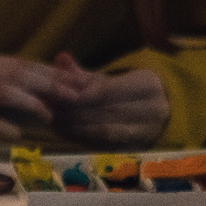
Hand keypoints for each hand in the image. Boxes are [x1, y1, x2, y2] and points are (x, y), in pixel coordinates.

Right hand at [0, 53, 91, 151]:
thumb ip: (3, 83)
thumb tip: (47, 85)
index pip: (21, 63)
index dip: (52, 72)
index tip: (78, 82)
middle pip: (16, 74)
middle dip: (50, 84)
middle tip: (75, 96)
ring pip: (1, 92)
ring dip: (30, 102)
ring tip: (50, 115)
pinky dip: (2, 126)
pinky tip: (17, 134)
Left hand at [46, 55, 168, 146]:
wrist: (158, 113)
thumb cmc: (127, 92)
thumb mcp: (110, 79)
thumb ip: (83, 73)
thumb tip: (60, 57)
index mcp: (148, 85)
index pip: (106, 90)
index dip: (78, 94)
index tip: (54, 95)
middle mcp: (153, 110)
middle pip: (104, 111)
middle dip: (72, 111)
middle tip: (47, 110)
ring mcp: (148, 131)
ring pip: (104, 130)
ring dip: (75, 128)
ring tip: (52, 122)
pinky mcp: (138, 147)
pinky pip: (106, 145)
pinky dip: (83, 139)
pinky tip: (65, 134)